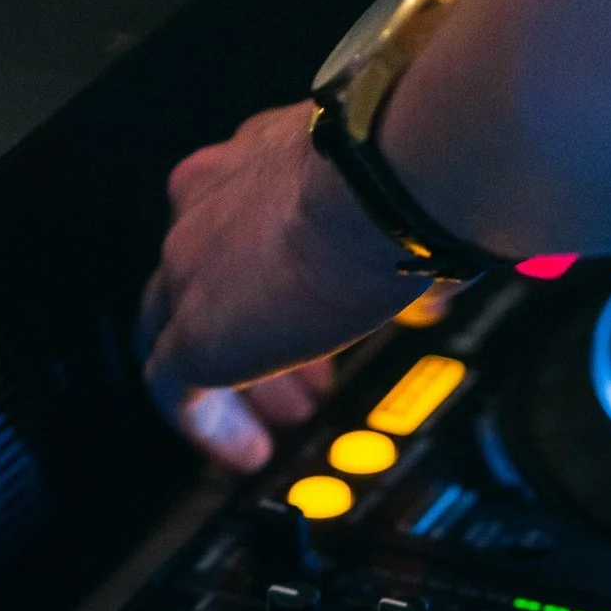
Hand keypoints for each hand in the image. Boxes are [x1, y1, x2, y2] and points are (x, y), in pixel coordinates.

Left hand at [137, 101, 409, 470]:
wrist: (390, 175)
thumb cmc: (413, 171)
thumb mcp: (400, 201)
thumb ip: (399, 240)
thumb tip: (436, 287)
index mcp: (260, 160)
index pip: (239, 223)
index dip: (272, 278)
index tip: (306, 315)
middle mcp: (211, 200)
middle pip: (201, 278)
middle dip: (250, 332)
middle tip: (296, 383)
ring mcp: (192, 261)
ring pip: (180, 331)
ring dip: (231, 383)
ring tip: (277, 425)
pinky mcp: (196, 325)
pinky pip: (174, 389)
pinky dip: (207, 424)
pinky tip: (248, 451)